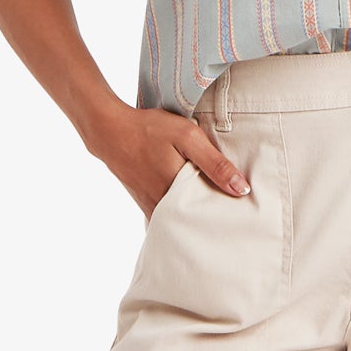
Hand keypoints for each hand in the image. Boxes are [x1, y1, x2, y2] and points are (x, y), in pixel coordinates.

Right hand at [95, 105, 252, 220]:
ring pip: (179, 220)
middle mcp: (164, 207)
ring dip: (193, 217)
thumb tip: (241, 190)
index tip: (240, 214)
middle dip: (211, 220)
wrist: (110, 131)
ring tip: (211, 212)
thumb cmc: (149, 130)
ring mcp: (151, 207)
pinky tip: (186, 205)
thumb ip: (215, 164)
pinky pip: (165, 216)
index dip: (225, 213)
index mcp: (179, 194)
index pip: (210, 214)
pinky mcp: (144, 203)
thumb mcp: (188, 138)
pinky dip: (177, 214)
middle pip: (195, 220)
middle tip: (230, 217)